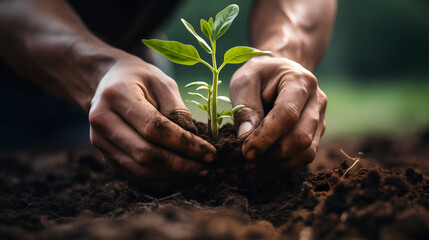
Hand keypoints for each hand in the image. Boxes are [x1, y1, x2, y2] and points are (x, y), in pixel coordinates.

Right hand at [89, 54, 215, 190]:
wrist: (106, 81)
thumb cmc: (140, 78)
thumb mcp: (162, 82)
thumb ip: (178, 109)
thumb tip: (194, 140)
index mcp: (117, 95)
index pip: (154, 127)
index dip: (185, 143)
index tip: (210, 152)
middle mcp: (102, 121)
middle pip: (145, 154)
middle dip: (181, 165)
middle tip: (207, 167)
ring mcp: (99, 141)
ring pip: (140, 169)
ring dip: (173, 175)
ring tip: (198, 171)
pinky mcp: (105, 155)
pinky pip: (135, 175)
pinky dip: (161, 179)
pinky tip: (181, 176)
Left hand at [230, 55, 326, 168]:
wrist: (279, 71)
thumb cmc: (259, 75)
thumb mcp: (245, 81)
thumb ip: (245, 108)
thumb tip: (245, 138)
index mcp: (300, 81)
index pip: (287, 114)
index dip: (266, 136)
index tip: (245, 152)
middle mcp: (317, 100)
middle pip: (301, 137)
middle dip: (272, 155)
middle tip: (246, 162)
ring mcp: (320, 118)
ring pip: (307, 151)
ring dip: (279, 164)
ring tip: (253, 167)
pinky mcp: (317, 133)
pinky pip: (305, 155)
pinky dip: (285, 165)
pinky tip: (264, 166)